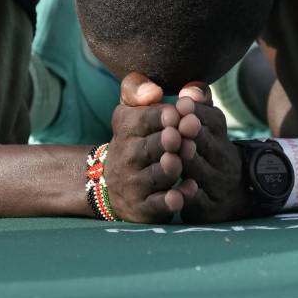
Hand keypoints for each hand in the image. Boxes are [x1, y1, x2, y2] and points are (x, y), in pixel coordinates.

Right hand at [101, 73, 184, 222]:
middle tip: (179, 136)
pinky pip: (157, 204)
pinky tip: (185, 191)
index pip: (142, 119)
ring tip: (179, 161)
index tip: (175, 113)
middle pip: (148, 148)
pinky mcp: (144, 207)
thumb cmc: (135, 138)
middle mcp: (127, 156)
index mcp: (126, 127)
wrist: (112, 182)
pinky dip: (170, 200)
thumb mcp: (130, 109)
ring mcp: (135, 183)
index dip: (159, 116)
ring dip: (169, 169)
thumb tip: (152, 91)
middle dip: (166, 142)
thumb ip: (138, 89)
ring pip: (154, 176)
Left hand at [175, 90, 252, 222]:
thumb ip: (198, 104)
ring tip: (174, 155)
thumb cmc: (205, 150)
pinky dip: (189, 196)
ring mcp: (217, 184)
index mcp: (219, 134)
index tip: (181, 104)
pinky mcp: (209, 208)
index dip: (197, 112)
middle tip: (179, 126)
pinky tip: (177, 191)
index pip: (214, 119)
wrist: (231, 194)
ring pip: (202, 172)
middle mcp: (222, 157)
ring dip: (189, 163)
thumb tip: (189, 91)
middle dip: (193, 135)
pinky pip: (199, 201)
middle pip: (209, 143)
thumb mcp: (206, 125)